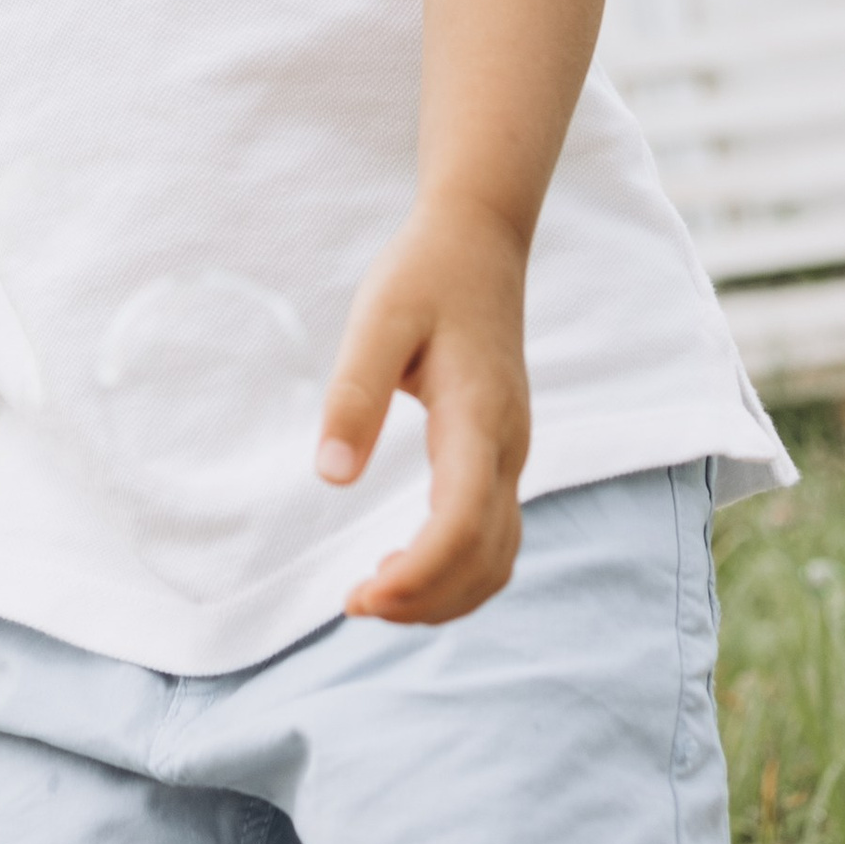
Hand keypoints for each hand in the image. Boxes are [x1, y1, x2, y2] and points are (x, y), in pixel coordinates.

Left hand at [315, 191, 530, 625]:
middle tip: (354, 602)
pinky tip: (407, 567)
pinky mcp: (503, 452)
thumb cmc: (424, 274)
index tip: (360, 594)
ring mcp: (513, 451)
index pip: (463, 523)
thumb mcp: (378, 318)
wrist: (479, 240)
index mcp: (477, 416)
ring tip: (376, 595)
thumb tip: (331, 477)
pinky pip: (496, 537)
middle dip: (425, 599)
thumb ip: (355, 393)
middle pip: (486, 558)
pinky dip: (459, 572)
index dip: (418, 575)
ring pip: (500, 557)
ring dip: (445, 595)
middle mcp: (507, 445)